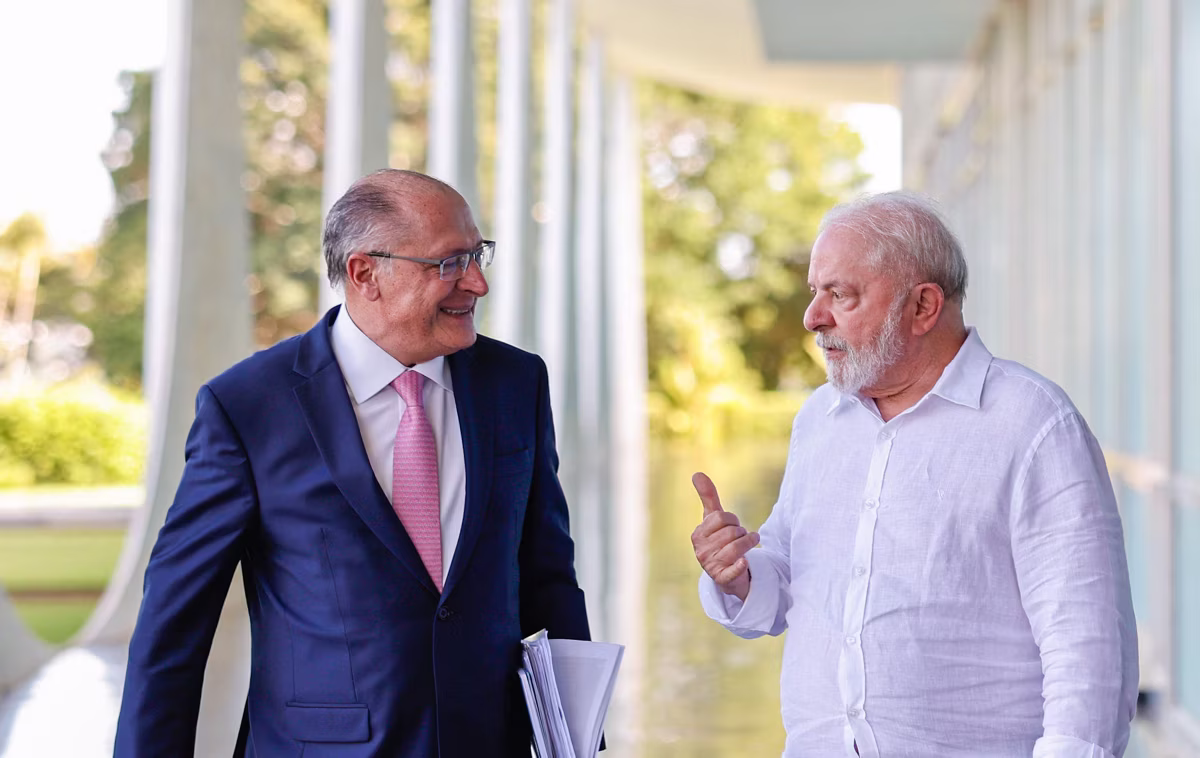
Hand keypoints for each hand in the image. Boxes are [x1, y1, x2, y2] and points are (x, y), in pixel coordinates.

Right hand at [690, 471, 757, 600]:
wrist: (727, 571)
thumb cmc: (720, 541)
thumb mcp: (713, 519)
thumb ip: (707, 497)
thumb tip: (696, 473)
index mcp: (698, 534)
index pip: (721, 517)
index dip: (733, 519)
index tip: (733, 526)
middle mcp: (701, 551)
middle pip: (731, 532)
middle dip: (742, 532)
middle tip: (741, 538)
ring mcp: (710, 566)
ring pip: (736, 548)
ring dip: (748, 543)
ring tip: (750, 544)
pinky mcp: (722, 579)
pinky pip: (732, 570)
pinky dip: (739, 566)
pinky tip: (744, 562)